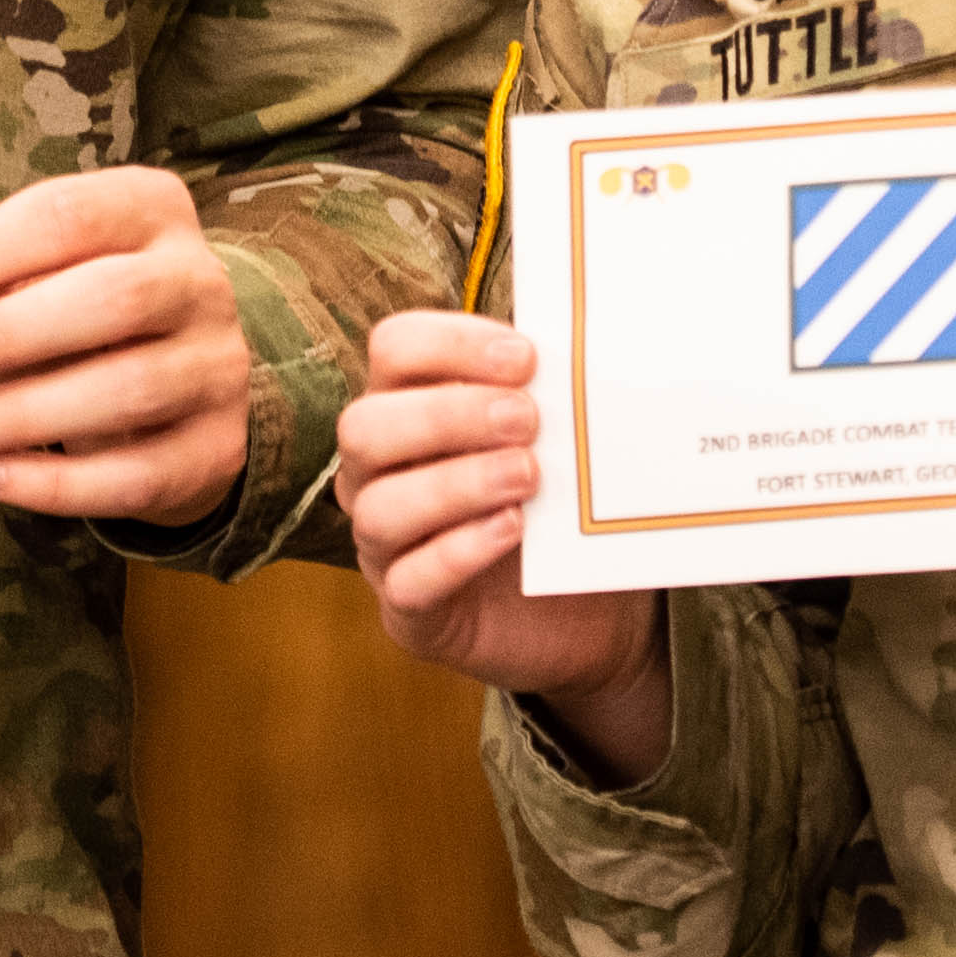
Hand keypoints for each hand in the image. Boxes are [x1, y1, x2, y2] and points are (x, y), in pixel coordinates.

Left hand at [0, 166, 250, 527]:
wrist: (183, 382)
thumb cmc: (85, 310)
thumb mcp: (50, 269)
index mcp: (151, 210)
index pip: (67, 217)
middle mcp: (200, 282)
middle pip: (113, 299)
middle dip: (9, 332)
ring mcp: (218, 366)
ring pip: (130, 389)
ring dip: (28, 412)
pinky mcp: (216, 447)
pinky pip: (136, 475)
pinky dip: (55, 484)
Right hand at [337, 314, 670, 771]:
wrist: (589, 612)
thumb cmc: (563, 504)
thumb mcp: (562, 441)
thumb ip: (554, 394)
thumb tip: (590, 344)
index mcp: (406, 407)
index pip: (393, 350)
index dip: (450, 344)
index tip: (525, 358)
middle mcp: (378, 473)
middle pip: (365, 427)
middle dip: (447, 416)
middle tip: (526, 420)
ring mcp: (385, 545)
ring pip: (379, 507)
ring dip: (456, 484)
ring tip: (528, 478)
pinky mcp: (411, 611)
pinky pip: (408, 583)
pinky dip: (458, 552)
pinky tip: (512, 531)